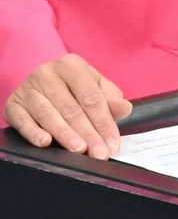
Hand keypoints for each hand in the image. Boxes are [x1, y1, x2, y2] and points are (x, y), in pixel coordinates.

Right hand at [4, 54, 132, 158]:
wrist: (40, 85)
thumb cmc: (73, 88)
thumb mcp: (96, 88)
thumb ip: (111, 100)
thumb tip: (125, 109)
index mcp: (72, 65)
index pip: (92, 98)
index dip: (104, 122)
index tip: (112, 143)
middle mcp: (48, 73)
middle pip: (72, 109)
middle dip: (88, 133)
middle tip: (98, 152)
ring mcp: (28, 88)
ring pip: (49, 115)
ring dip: (65, 135)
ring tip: (79, 149)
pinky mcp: (13, 104)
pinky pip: (23, 121)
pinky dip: (34, 132)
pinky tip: (45, 142)